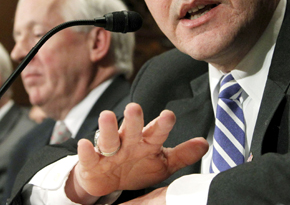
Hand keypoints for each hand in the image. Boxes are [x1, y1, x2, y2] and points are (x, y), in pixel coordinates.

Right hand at [66, 103, 207, 202]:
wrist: (107, 181)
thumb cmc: (136, 167)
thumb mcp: (162, 164)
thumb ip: (182, 155)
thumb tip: (204, 144)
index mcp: (146, 142)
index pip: (156, 132)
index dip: (162, 125)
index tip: (168, 116)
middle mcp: (127, 142)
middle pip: (131, 129)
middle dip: (133, 119)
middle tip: (135, 108)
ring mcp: (109, 151)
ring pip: (108, 139)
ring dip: (107, 128)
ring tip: (107, 116)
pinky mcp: (91, 162)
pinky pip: (88, 156)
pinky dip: (86, 150)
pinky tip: (85, 143)